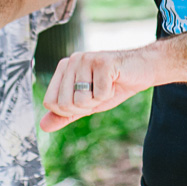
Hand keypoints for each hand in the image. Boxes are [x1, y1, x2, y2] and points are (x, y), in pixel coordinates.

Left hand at [40, 48, 154, 131]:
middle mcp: (72, 60)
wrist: (143, 70)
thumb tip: (43, 126)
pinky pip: (100, 95)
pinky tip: (115, 81)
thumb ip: (65, 113)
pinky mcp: (102, 62)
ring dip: (98, 100)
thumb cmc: (113, 85)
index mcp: (63, 67)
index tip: (86, 98)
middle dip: (85, 106)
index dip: (69, 109)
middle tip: (99, 91)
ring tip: (107, 85)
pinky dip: (110, 94)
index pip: (50, 102)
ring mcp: (86, 59)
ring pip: (81, 101)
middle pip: (64, 104)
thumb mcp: (86, 103)